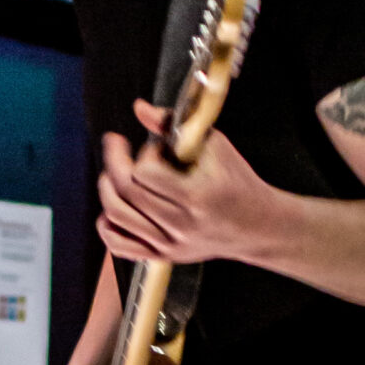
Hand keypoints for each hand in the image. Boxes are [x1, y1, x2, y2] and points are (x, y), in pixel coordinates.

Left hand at [96, 99, 280, 266]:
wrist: (257, 226)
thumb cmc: (237, 181)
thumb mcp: (215, 146)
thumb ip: (174, 125)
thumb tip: (139, 108)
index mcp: (195, 197)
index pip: (144, 174)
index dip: (145, 154)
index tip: (158, 148)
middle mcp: (179, 225)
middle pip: (126, 193)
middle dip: (116, 162)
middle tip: (118, 146)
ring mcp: (169, 244)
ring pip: (116, 217)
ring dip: (107, 189)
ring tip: (114, 173)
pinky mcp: (163, 256)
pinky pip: (120, 245)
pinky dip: (107, 225)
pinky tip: (114, 206)